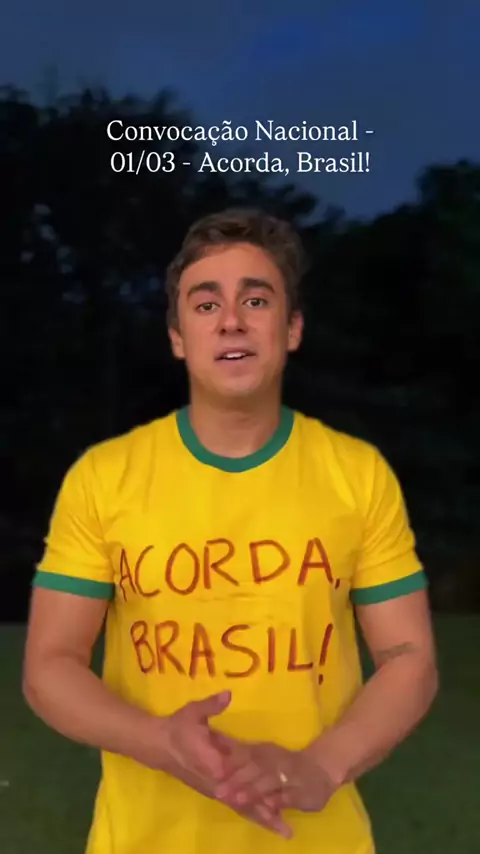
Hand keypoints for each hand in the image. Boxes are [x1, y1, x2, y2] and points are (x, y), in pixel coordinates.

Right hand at [158, 693, 290, 837]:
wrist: (159, 745)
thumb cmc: (178, 727)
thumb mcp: (193, 713)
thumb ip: (211, 706)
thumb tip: (227, 695)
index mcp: (212, 763)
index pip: (237, 778)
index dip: (257, 787)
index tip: (277, 795)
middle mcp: (216, 782)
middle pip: (243, 801)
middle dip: (265, 814)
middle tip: (287, 830)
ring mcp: (214, 790)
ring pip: (241, 807)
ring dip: (262, 819)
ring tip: (283, 832)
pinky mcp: (214, 791)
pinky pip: (236, 806)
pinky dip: (251, 814)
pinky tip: (266, 820)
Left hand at [214, 739, 337, 813]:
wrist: (321, 768)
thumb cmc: (283, 763)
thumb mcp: (261, 753)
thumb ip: (237, 751)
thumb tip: (212, 738)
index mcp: (264, 751)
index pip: (244, 754)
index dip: (229, 763)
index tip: (212, 772)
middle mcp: (276, 761)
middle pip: (254, 769)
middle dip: (236, 781)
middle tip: (219, 791)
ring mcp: (290, 775)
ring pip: (270, 782)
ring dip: (254, 791)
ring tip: (238, 800)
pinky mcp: (303, 791)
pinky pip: (290, 796)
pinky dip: (280, 801)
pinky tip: (270, 807)